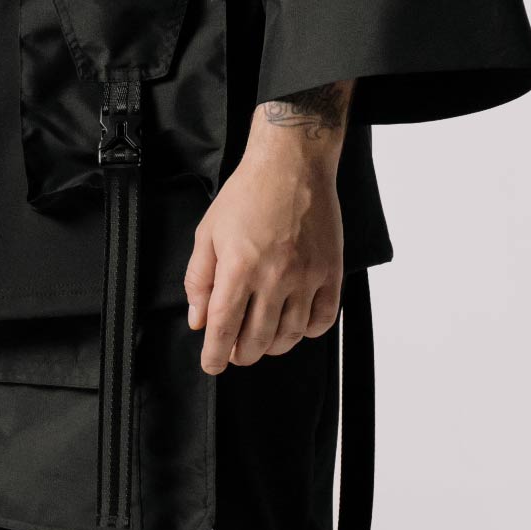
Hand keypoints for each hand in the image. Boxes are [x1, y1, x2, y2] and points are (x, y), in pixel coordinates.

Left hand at [185, 87, 351, 373]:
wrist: (292, 162)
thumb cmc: (248, 194)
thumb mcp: (208, 234)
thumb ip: (199, 280)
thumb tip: (198, 321)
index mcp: (240, 267)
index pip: (223, 328)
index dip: (215, 356)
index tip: (212, 365)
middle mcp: (275, 276)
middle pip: (257, 341)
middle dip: (241, 355)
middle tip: (235, 350)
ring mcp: (307, 275)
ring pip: (289, 336)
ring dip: (272, 347)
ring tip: (261, 338)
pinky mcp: (331, 271)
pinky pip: (322, 319)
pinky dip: (307, 331)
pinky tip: (294, 324)